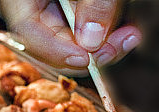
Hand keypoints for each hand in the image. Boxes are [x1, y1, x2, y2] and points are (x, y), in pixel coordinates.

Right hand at [0, 0, 141, 73]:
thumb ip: (94, 0)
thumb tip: (90, 41)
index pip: (27, 29)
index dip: (56, 51)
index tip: (87, 59)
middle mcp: (30, 0)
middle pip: (52, 42)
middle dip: (89, 50)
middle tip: (120, 46)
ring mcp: (51, 6)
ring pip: (73, 41)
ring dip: (105, 44)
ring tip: (131, 32)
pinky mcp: (73, 11)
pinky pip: (87, 32)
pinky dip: (110, 33)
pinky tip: (129, 27)